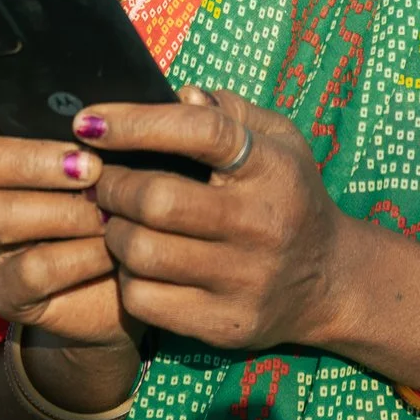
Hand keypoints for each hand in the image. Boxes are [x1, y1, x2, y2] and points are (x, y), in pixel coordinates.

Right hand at [0, 71, 131, 351]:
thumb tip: (189, 95)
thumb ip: (138, 121)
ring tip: (110, 211)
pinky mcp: (9, 290)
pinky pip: (31, 268)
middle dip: (24, 158)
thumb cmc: (132, 199)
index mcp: (2, 141)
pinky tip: (113, 248)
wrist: (141, 281)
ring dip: (61, 209)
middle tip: (88, 165)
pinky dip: (78, 256)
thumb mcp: (134, 153)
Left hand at [86, 86, 359, 353]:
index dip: (137, 123)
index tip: (90, 122)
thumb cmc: (288, 196)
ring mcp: (244, 280)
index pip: (200, 134)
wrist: (329, 282)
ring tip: (115, 219)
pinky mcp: (225, 324)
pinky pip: (145, 299)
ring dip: (113, 231)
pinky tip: (135, 262)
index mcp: (273, 168)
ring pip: (142, 253)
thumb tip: (180, 95)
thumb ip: (230, 112)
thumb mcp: (279, 142)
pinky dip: (125, 276)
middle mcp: (261, 225)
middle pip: (157, 200)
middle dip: (112, 185)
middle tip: (100, 179)